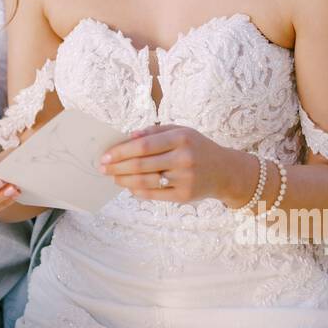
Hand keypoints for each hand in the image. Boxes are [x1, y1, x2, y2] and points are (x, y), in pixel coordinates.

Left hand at [98, 124, 250, 204]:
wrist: (224, 171)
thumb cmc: (197, 147)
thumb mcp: (180, 132)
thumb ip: (153, 132)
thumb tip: (127, 137)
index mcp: (180, 138)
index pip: (143, 145)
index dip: (121, 151)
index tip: (105, 155)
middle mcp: (183, 157)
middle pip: (141, 164)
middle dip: (117, 167)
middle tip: (102, 168)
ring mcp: (184, 178)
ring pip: (146, 181)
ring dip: (124, 180)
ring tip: (113, 178)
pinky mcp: (184, 195)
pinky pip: (154, 195)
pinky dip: (138, 191)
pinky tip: (129, 187)